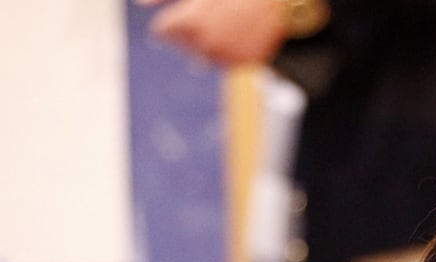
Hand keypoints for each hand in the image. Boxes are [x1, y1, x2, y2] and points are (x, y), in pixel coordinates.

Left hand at [142, 0, 290, 66]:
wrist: (277, 0)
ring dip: (208, 42)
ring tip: (224, 23)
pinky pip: (226, 60)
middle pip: (182, 45)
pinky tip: (237, 32)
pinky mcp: (244, 63)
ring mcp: (226, 55)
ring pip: (204, 55)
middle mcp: (205, 44)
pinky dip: (228, 49)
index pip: (163, 31)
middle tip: (209, 14)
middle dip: (188, 32)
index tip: (181, 13)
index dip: (169, 20)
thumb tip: (140, 5)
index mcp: (189, 22)